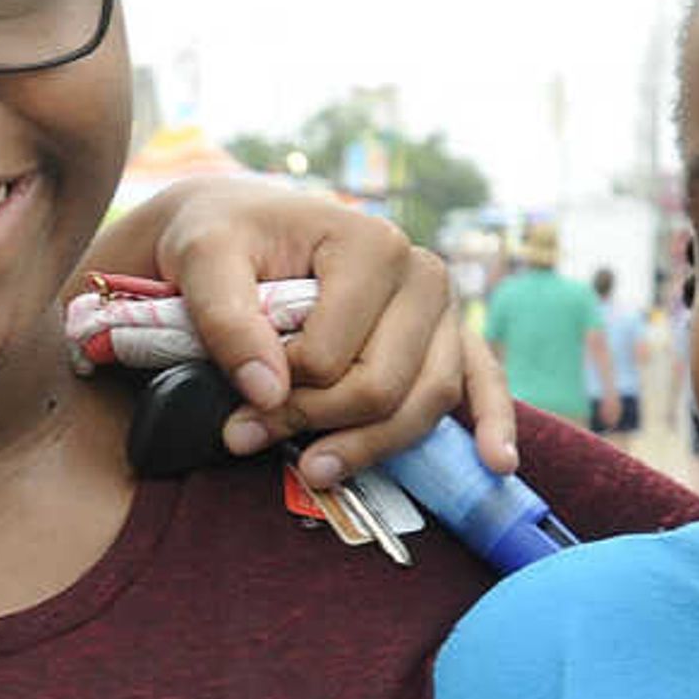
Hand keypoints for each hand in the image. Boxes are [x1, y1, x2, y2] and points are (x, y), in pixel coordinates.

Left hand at [114, 176, 520, 485]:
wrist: (240, 227)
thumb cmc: (222, 240)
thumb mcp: (204, 261)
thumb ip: (227, 321)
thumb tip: (269, 391)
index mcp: (371, 244)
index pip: (335, 357)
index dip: (282, 394)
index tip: (234, 406)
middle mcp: (421, 272)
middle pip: (384, 385)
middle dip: (316, 424)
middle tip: (247, 439)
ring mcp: (442, 308)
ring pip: (426, 401)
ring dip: (371, 447)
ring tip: (313, 472)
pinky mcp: (447, 336)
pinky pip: (481, 382)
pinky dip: (492, 422)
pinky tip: (494, 462)